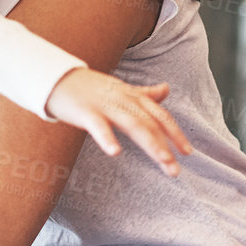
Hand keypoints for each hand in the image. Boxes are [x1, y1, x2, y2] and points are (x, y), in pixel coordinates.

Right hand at [44, 69, 192, 176]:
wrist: (57, 77)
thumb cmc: (90, 87)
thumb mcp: (121, 88)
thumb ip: (144, 92)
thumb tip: (167, 89)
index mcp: (132, 97)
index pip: (159, 116)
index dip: (175, 133)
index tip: (188, 152)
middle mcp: (123, 100)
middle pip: (150, 124)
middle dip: (165, 146)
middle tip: (175, 169)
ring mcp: (105, 105)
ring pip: (133, 125)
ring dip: (150, 143)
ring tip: (164, 161)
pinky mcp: (85, 112)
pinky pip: (98, 126)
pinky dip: (107, 138)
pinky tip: (115, 153)